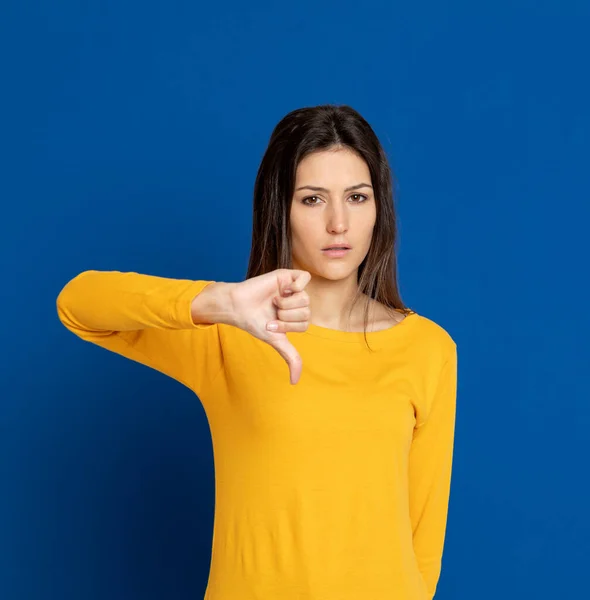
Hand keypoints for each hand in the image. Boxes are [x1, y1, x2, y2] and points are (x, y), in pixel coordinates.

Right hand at [229, 269, 311, 384]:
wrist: (238, 307)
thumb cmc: (255, 322)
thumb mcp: (276, 341)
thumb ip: (290, 358)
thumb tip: (295, 382)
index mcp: (296, 316)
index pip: (305, 323)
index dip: (289, 326)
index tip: (272, 324)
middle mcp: (296, 302)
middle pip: (307, 311)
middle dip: (287, 316)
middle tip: (273, 313)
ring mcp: (292, 288)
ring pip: (305, 298)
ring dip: (287, 304)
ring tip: (274, 301)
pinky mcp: (287, 276)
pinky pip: (305, 277)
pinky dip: (297, 286)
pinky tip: (285, 290)